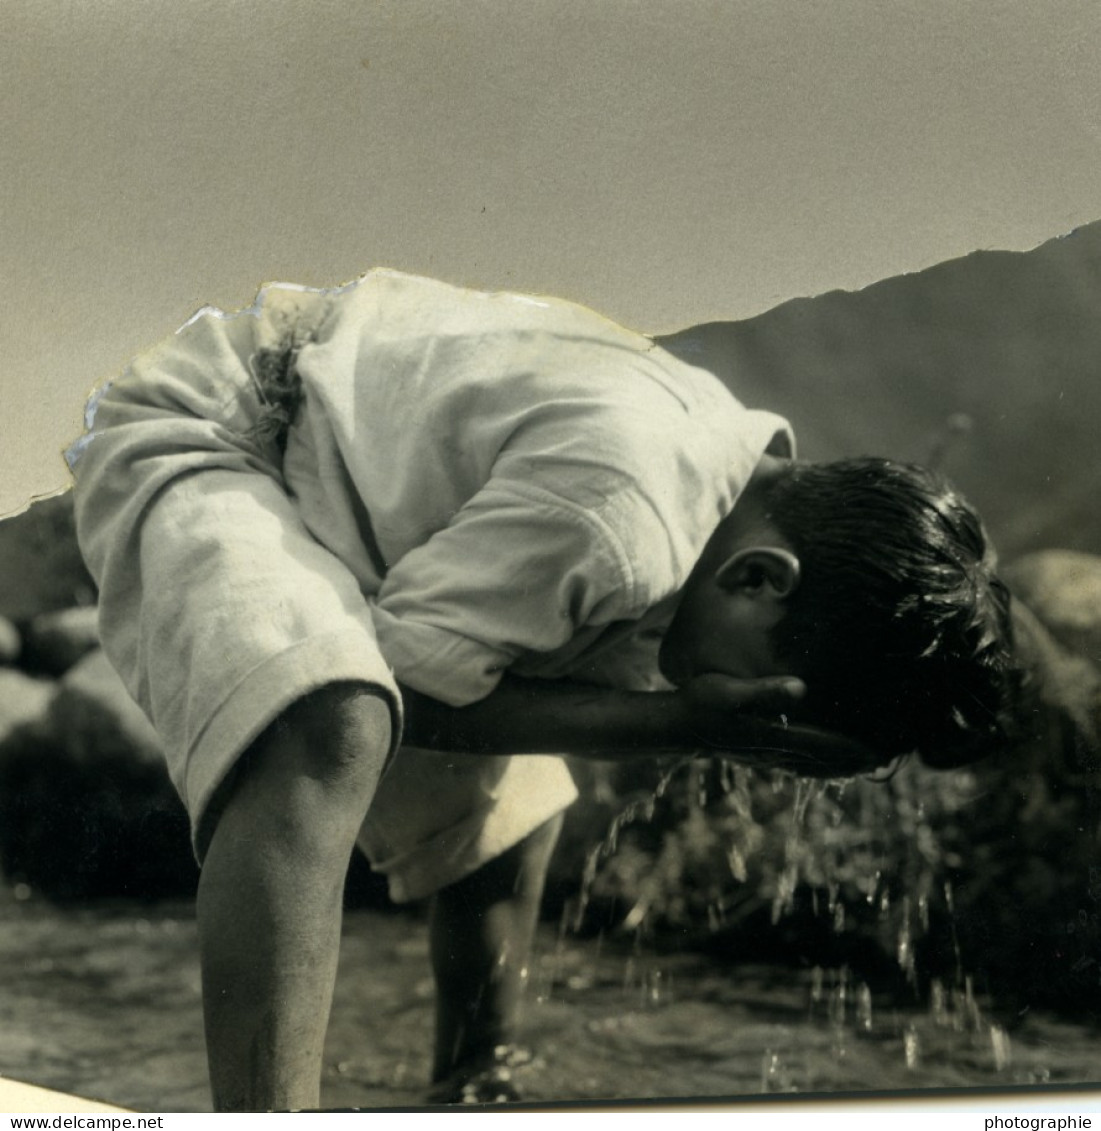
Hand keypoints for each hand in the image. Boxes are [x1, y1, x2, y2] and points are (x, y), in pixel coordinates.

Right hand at [679, 672, 882, 777]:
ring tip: (864, 767)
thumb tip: (801, 688)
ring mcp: (765, 756)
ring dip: (839, 767)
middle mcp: (773, 751)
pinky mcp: (756, 754)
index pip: (822, 746)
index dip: (852, 750)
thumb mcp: (730, 691)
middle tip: (886, 761)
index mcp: (773, 736)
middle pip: (823, 761)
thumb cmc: (700, 702)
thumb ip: (765, 691)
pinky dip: (817, 767)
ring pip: (811, 766)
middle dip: (854, 762)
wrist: (675, 725)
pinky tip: (822, 766)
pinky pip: (796, 765)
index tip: (880, 753)